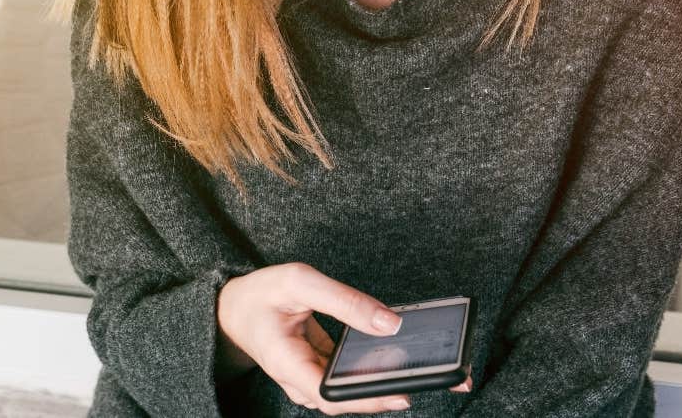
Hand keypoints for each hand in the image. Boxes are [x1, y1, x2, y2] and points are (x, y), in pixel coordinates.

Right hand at [216, 262, 472, 414]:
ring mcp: (312, 381)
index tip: (406, 393)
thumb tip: (390, 323)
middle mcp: (301, 382)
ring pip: (356, 391)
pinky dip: (381, 368)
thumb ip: (343, 300)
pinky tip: (410, 356)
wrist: (232, 308)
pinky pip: (354, 377)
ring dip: (394, 382)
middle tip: (449, 380)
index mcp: (287, 365)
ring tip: (437, 369)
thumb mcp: (298, 282)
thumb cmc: (259, 294)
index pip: (332, 395)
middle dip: (397, 392)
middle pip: (352, 399)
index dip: (370, 398)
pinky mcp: (322, 372)